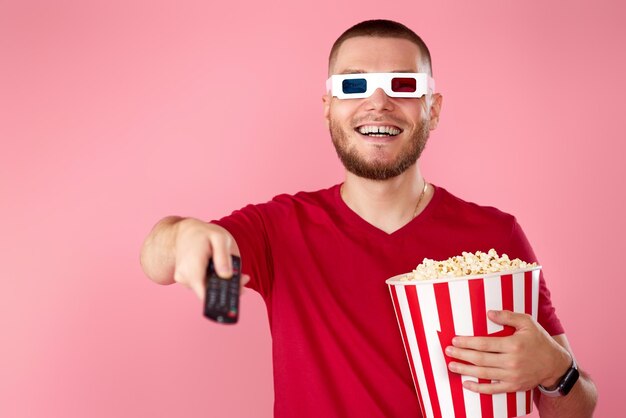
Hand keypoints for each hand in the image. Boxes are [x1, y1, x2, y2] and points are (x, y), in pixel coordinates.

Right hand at [173, 218, 249, 299]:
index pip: (204, 294)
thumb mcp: (218, 238)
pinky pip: (204, 285)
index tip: (238, 293)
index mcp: (192, 268)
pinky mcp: (187, 281)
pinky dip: (216, 281)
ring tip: (238, 274)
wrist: (185, 232)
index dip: (222, 298)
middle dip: (229, 289)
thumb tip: (226, 276)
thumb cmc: (203, 234)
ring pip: (208, 290)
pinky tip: (226, 272)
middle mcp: (185, 277)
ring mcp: (185, 280)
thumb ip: (223, 256)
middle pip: (209, 293)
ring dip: (223, 284)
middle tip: (244, 279)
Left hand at [445, 310, 570, 393]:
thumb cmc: (539, 340)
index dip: (467, 342)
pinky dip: (478, 389)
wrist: (555, 365)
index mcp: (513, 345)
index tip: (455, 340)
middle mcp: (512, 362)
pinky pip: (493, 390)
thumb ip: (508, 316)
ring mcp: (512, 376)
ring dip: (465, 370)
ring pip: (484, 374)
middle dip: (461, 355)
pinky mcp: (514, 386)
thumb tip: (489, 313)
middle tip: (448, 351)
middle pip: (480, 359)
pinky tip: (466, 384)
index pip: (484, 344)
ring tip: (451, 365)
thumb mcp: (527, 322)